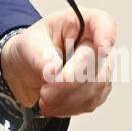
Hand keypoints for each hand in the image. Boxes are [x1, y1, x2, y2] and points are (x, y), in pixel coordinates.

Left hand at [1, 7, 115, 117]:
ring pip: (95, 87)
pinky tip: (53, 104)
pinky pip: (90, 102)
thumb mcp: (28, 44)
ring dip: (67, 99)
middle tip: (46, 91)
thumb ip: (40, 55)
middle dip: (69, 81)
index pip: (104, 23)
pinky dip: (69, 107)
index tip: (102, 48)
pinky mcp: (97, 90)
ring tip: (44, 99)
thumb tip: (54, 70)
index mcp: (79, 23)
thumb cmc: (30, 49)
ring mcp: (100, 69)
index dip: (107, 34)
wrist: (25, 72)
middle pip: (97, 62)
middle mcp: (94, 44)